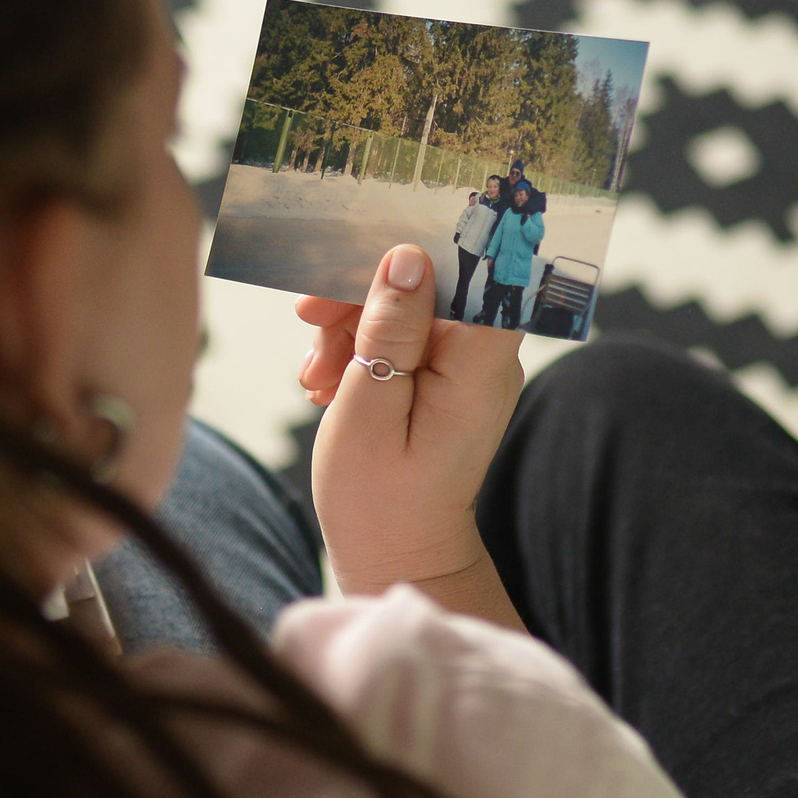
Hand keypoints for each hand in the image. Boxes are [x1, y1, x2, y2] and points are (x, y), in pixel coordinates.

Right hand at [297, 244, 526, 629]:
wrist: (395, 552)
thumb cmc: (379, 496)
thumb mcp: (369, 406)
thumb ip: (389, 329)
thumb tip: (408, 257)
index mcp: (482, 362)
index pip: (478, 268)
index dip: (423, 245)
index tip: (361, 251)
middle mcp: (487, 357)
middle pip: (429, 282)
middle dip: (362, 297)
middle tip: (310, 326)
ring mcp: (467, 367)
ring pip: (406, 306)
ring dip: (351, 329)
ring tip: (316, 378)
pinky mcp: (444, 377)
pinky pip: (402, 337)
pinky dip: (359, 351)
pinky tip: (327, 384)